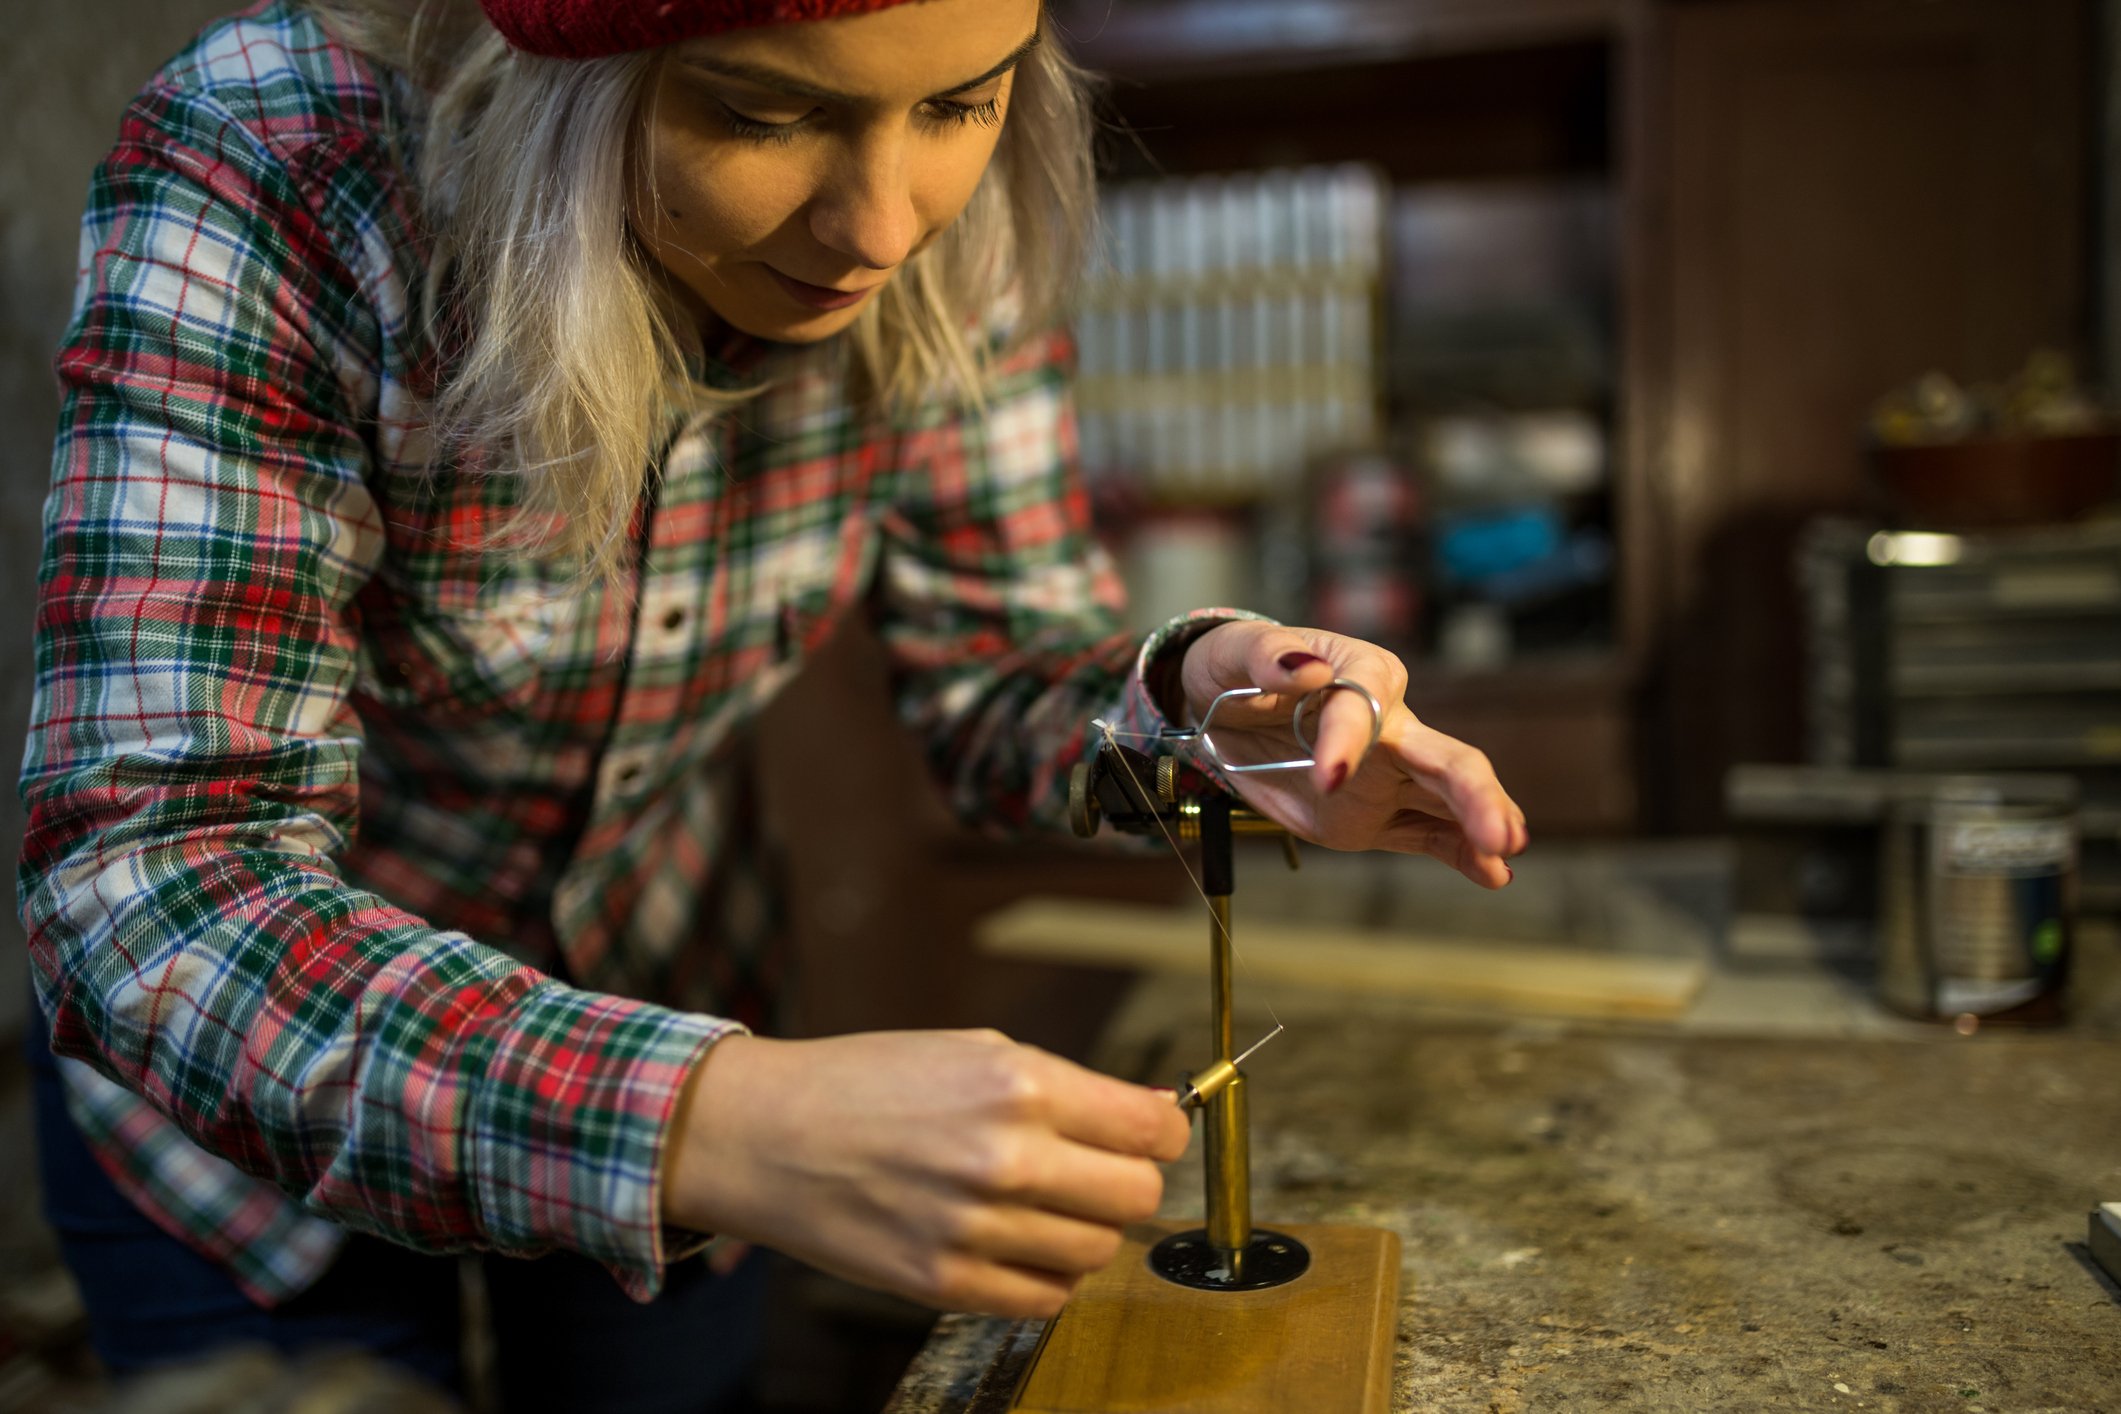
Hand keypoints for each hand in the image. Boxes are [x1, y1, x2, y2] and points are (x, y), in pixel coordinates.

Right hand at [662, 1030, 1190, 1317]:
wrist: (768, 1136)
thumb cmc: (869, 1083)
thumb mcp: (974, 1050)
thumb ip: (1068, 1087)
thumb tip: (1154, 1114)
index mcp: (1017, 1087)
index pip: (1151, 1130)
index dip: (1164, 1133)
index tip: (1152, 1135)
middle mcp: (1005, 1159)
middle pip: (1137, 1197)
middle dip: (1127, 1182)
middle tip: (1093, 1170)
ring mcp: (974, 1229)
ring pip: (1097, 1252)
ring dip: (1083, 1230)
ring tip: (1039, 1204)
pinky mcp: (944, 1284)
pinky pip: (1046, 1298)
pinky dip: (1045, 1275)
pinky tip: (1014, 1242)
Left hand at [1178, 621, 1526, 886]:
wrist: (1218, 712)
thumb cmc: (1235, 668)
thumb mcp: (1234, 650)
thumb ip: (1265, 657)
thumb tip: (1305, 670)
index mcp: (1361, 671)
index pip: (1371, 702)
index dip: (1351, 738)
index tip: (1327, 777)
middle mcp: (1391, 724)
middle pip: (1446, 756)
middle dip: (1473, 793)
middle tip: (1496, 833)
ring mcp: (1390, 774)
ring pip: (1450, 797)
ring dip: (1480, 825)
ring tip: (1505, 853)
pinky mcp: (1376, 814)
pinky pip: (1427, 833)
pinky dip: (1459, 853)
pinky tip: (1492, 874)